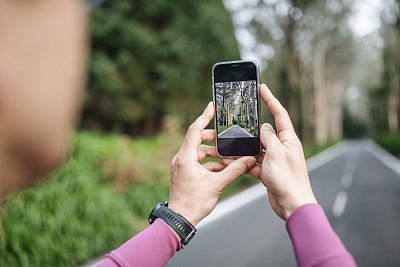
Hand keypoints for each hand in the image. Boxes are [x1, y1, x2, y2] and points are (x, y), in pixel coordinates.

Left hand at [168, 102, 256, 225]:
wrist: (180, 219)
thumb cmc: (193, 203)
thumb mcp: (217, 185)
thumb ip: (234, 171)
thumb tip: (249, 160)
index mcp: (185, 157)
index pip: (194, 130)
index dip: (204, 116)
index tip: (211, 106)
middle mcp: (181, 159)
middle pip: (198, 140)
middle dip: (214, 140)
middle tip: (228, 140)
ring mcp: (182, 166)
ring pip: (200, 152)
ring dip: (215, 154)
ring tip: (230, 159)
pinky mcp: (185, 173)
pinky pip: (199, 162)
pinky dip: (211, 163)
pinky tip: (224, 168)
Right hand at [248, 84, 316, 220]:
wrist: (291, 204)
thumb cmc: (288, 179)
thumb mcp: (275, 152)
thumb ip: (268, 137)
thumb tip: (265, 127)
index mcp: (289, 140)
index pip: (279, 114)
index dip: (271, 100)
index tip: (263, 88)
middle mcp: (283, 148)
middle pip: (265, 133)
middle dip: (252, 131)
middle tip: (241, 124)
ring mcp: (276, 160)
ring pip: (257, 150)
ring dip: (246, 151)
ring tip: (233, 149)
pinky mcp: (269, 172)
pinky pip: (254, 163)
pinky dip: (246, 164)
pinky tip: (236, 165)